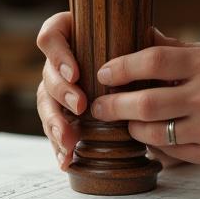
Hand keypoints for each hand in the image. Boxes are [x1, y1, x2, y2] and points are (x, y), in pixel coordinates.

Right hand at [36, 12, 185, 169]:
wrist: (144, 84)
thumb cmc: (140, 57)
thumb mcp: (140, 46)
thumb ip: (141, 43)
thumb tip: (153, 38)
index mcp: (71, 37)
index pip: (51, 37)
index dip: (58, 55)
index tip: (75, 74)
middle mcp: (59, 63)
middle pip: (47, 74)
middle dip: (61, 92)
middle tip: (80, 106)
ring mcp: (58, 89)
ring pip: (45, 103)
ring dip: (55, 123)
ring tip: (68, 141)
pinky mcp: (62, 115)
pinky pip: (54, 129)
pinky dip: (59, 146)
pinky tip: (67, 161)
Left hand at [90, 35, 199, 164]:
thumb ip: (179, 49)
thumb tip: (141, 35)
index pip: (152, 61)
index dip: (121, 67)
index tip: (104, 72)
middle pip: (145, 102)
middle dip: (112, 105)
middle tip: (98, 105)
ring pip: (153, 132)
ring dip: (130, 127)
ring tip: (122, 120)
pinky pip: (170, 151)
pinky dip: (153, 143)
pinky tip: (146, 135)